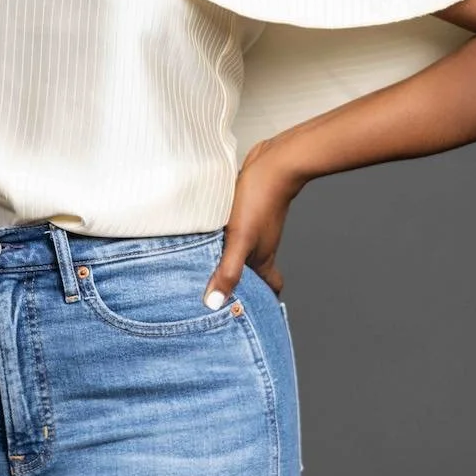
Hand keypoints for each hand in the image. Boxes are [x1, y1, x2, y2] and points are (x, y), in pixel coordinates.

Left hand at [203, 137, 304, 303]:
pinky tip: (204, 237)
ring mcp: (255, 229)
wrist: (272, 163)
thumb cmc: (259, 201)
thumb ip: (228, 271)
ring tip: (203, 270)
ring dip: (228, 262)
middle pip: (255, 272)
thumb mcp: (240, 240)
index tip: (248, 313)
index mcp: (263, 258)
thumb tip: (215, 304)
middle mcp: (261, 246)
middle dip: (240, 284)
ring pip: (243, 252)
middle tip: (217, 295)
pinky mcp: (246, 212)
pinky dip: (223, 241)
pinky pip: (234, 233)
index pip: (270, 287)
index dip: (262, 301)